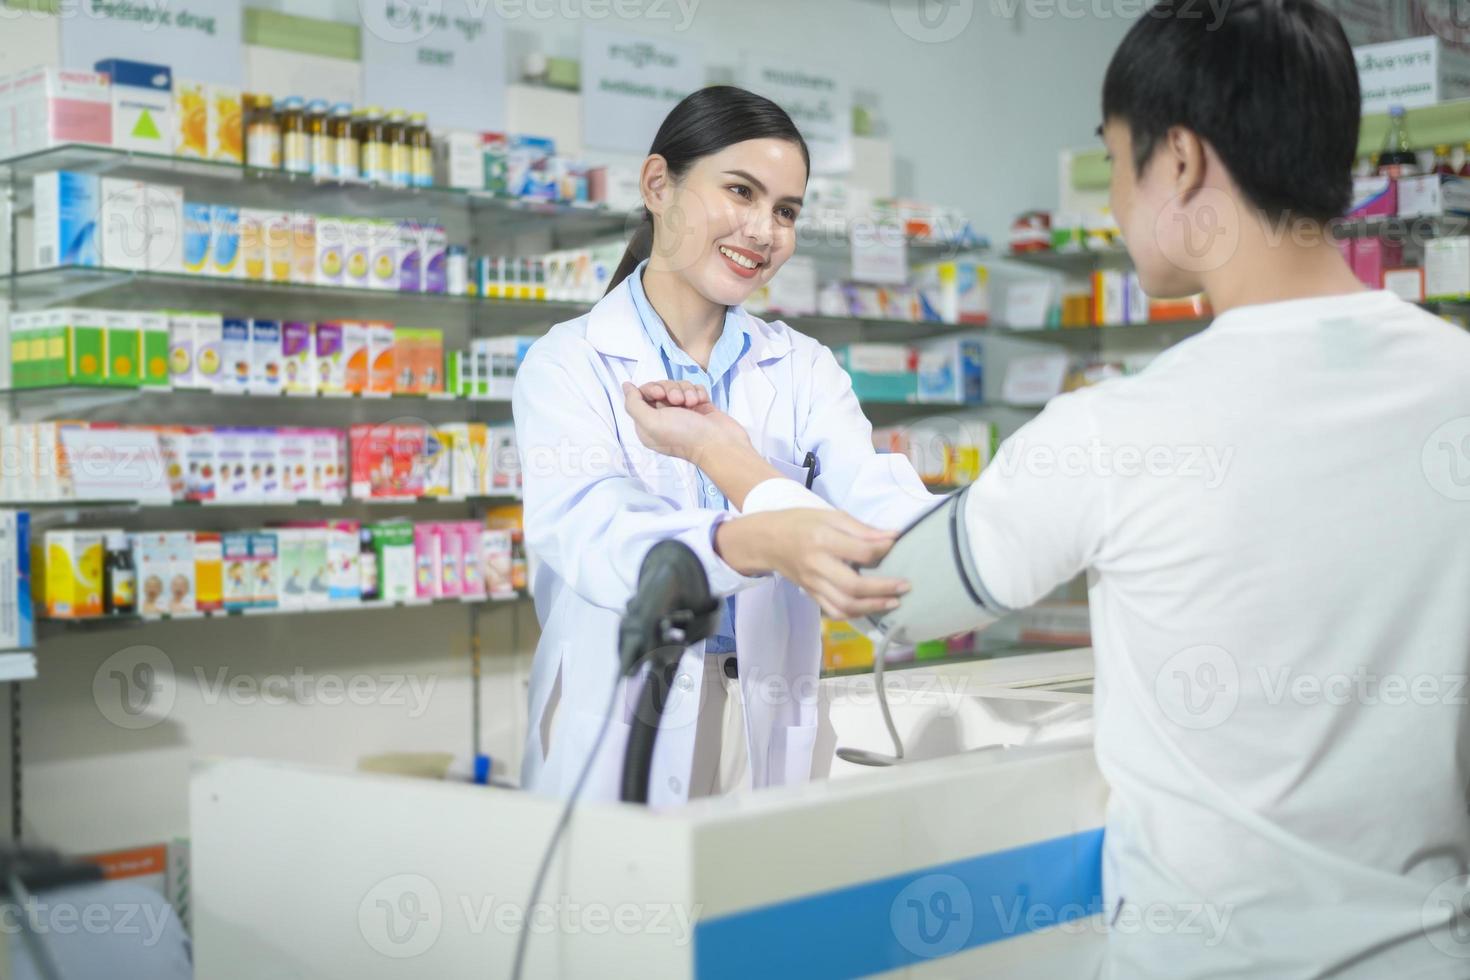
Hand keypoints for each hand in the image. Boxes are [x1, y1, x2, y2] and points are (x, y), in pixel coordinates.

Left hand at [621, 380, 751, 462]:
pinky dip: (698, 392)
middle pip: (660, 388)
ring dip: (686, 391)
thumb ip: (633, 403)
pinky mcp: (699, 407)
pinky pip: (694, 388)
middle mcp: (663, 418)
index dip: (651, 389)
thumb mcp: (651, 422)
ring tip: (692, 403)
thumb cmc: (685, 435)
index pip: (641, 395)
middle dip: (670, 389)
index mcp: (648, 425)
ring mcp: (683, 413)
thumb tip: (625, 386)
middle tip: (678, 401)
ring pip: (678, 386)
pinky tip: (702, 402)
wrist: (720, 443)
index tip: (660, 394)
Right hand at [715, 509, 908, 619]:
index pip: (860, 551)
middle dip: (883, 588)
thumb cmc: (801, 523)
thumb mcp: (830, 515)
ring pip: (844, 605)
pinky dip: (855, 613)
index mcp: (823, 540)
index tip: (896, 544)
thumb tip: (893, 537)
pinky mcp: (811, 594)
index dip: (883, 550)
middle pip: (853, 586)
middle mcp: (817, 566)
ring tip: (894, 602)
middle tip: (905, 585)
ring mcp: (813, 584)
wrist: (766, 540)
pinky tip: (871, 608)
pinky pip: (834, 611)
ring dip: (872, 607)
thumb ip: (861, 528)